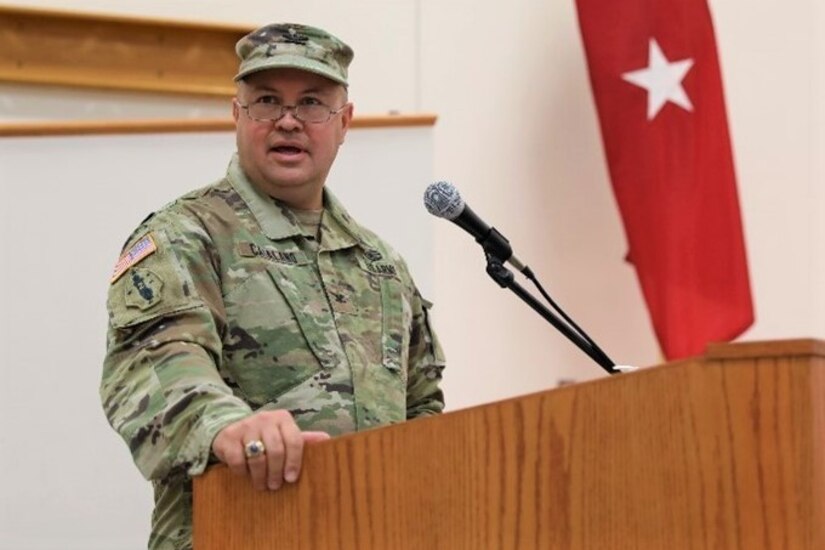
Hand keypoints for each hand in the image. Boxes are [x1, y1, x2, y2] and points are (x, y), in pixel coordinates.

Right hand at [211, 410, 329, 490]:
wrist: (230, 428)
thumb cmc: (265, 436)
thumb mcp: (284, 435)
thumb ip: (303, 440)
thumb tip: (328, 440)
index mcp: (283, 418)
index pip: (294, 440)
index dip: (294, 462)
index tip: (291, 479)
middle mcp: (265, 419)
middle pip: (276, 450)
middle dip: (276, 472)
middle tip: (276, 485)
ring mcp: (245, 426)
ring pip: (257, 456)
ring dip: (261, 476)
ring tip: (263, 485)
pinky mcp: (228, 437)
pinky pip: (238, 460)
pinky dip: (242, 471)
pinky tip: (246, 475)